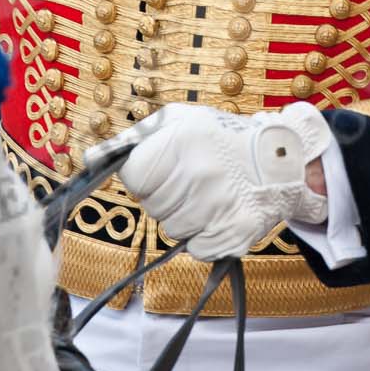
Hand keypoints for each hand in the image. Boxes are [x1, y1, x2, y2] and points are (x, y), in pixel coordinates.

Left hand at [119, 101, 330, 260]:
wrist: (279, 158)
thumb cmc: (219, 137)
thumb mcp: (177, 121)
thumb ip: (132, 140)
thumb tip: (90, 160)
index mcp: (180, 141)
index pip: (134, 179)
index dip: (145, 178)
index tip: (162, 171)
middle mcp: (198, 173)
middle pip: (153, 207)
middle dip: (165, 197)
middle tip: (190, 182)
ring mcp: (219, 205)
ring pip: (172, 230)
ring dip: (183, 218)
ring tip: (206, 197)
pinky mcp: (236, 232)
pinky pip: (197, 248)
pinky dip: (204, 237)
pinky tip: (218, 214)